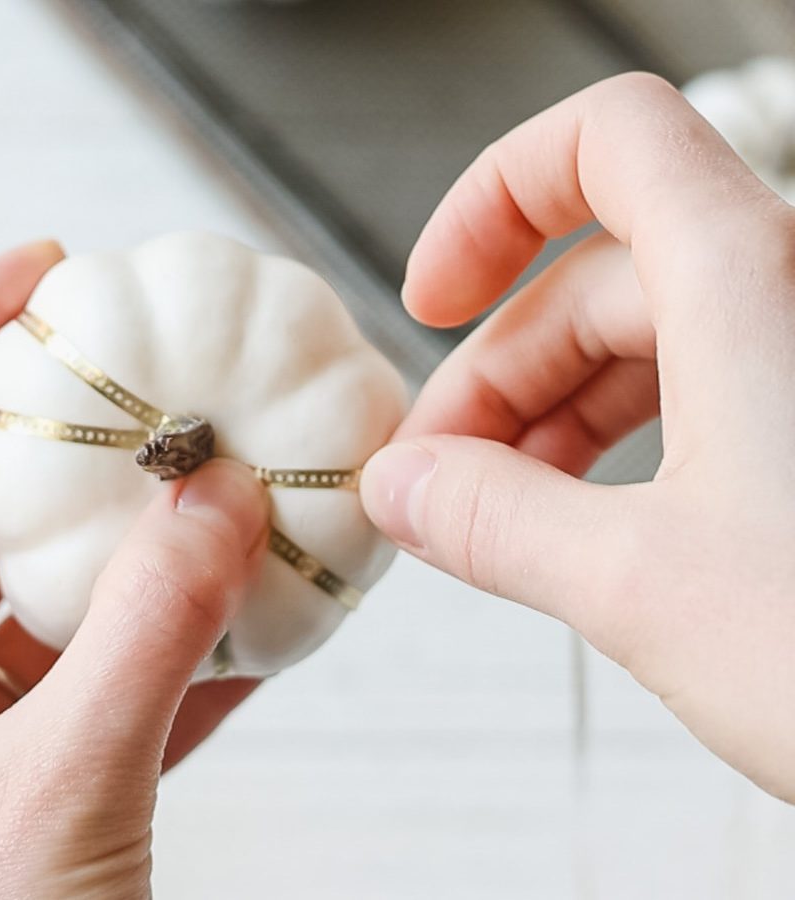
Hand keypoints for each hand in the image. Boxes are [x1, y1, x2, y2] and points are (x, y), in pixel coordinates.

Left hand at [0, 242, 268, 898]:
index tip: (37, 274)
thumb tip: (222, 498)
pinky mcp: (27, 778)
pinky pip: (105, 677)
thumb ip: (148, 636)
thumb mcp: (60, 793)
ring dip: (146, 556)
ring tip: (237, 493)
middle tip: (167, 386)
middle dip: (71, 449)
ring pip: (50, 600)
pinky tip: (264, 614)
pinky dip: (181, 644)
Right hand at [360, 73, 794, 800]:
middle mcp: (791, 299)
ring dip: (548, 421)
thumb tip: (405, 489)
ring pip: (648, 343)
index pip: (604, 141)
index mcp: (751, 285)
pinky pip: (702, 398)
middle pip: (597, 276)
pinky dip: (619, 450)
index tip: (437, 297)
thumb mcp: (646, 588)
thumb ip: (495, 523)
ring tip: (496, 518)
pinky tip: (578, 528)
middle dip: (495, 376)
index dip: (495, 200)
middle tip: (437, 481)